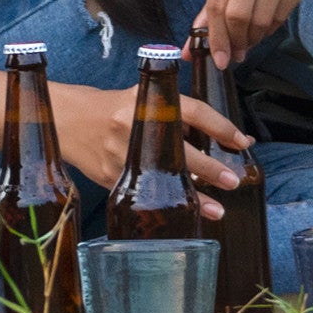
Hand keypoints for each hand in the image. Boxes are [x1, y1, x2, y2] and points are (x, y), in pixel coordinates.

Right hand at [49, 82, 246, 216]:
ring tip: (219, 209)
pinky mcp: (113, 178)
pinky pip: (146, 194)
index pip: (195, 112)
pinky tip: (185, 214)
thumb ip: (174, 112)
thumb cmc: (114, 108)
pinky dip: (167, 204)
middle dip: (211, 168)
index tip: (242, 142)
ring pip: (166, 179)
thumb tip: (214, 134)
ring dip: (195, 196)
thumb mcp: (143, 98)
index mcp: (149, 101)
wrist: (71, 120)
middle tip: (234, 180)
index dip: (221, 127)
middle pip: (183, 150)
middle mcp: (137, 126)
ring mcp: (123, 155)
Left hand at [197, 0, 312, 67]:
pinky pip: (281, 14)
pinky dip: (271, 29)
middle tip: (237, 53)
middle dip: (235, 41)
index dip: (216, 37)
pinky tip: (267, 26)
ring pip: (260, 18)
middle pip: (237, 14)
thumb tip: (190, 47)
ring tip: (252, 39)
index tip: (218, 58)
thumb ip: (213, 2)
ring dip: (254, 38)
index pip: (216, 3)